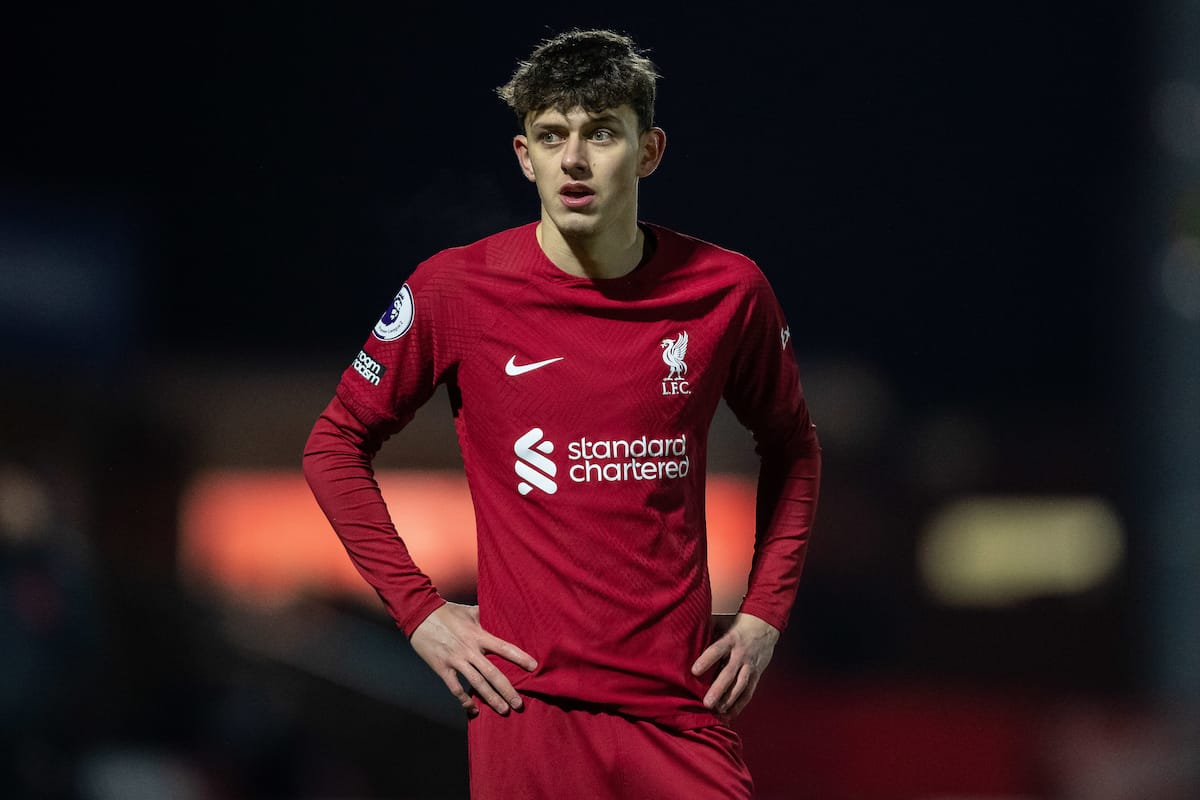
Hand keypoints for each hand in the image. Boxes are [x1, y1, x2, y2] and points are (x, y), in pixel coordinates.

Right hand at [409, 602, 536, 716]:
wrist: (419, 615)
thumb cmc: (445, 612)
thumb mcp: (468, 611)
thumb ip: (484, 613)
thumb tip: (497, 609)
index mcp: (478, 635)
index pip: (504, 647)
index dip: (520, 657)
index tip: (534, 666)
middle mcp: (470, 650)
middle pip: (493, 673)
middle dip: (507, 690)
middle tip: (519, 704)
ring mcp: (456, 661)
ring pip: (477, 684)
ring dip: (491, 698)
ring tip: (503, 710)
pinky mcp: (442, 668)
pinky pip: (455, 688)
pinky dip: (464, 700)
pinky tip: (473, 710)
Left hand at [690, 612, 779, 717]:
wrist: (764, 626)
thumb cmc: (735, 625)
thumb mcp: (720, 623)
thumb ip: (705, 631)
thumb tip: (681, 635)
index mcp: (730, 639)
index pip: (717, 650)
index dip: (706, 660)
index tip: (694, 671)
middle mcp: (741, 654)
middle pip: (730, 673)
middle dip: (718, 689)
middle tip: (706, 703)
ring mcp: (750, 666)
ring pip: (741, 686)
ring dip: (730, 700)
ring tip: (718, 711)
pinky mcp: (756, 675)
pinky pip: (749, 692)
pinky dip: (740, 705)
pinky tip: (729, 715)